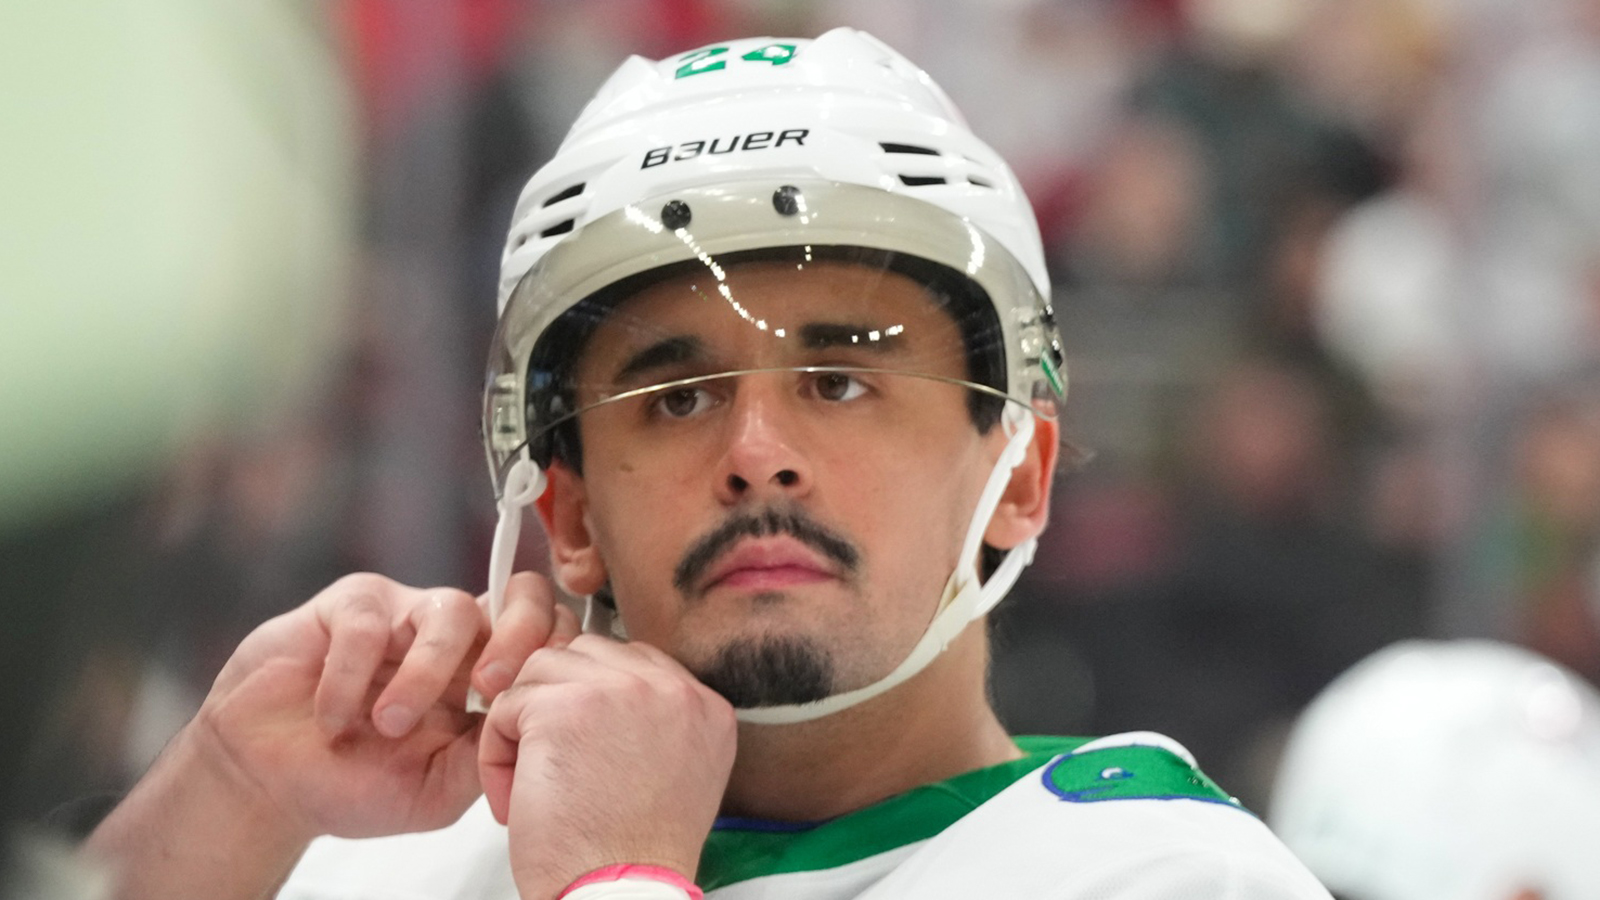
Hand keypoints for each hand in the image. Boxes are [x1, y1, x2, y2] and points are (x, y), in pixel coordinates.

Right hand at [191, 570, 578, 840]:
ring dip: (425, 674)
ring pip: (450, 610)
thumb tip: (531, 727)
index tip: (529, 703)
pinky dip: (352, 676)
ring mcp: (404, 614)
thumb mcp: (437, 790)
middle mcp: (455, 636)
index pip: (548, 633)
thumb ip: (485, 758)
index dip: (554, 652)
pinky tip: (333, 718)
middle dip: (517, 639)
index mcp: (486, 673)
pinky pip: (370, 622)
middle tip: (487, 691)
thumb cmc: (354, 784)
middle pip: (520, 597)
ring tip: (387, 725)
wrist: (270, 786)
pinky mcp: (349, 606)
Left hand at [480, 634, 737, 898]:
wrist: (619, 896)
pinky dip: (497, 752)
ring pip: (544, 669)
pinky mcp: (564, 707)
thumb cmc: (633, 856)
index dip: (595, 702)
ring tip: (532, 784)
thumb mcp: (677, 776)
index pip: (636, 663)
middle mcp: (672, 689)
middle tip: (555, 767)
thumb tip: (602, 694)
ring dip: (525, 723)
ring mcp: (620, 691)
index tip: (587, 755)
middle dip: (558, 703)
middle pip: (589, 654)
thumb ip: (658, 724)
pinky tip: (515, 798)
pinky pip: (507, 705)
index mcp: (706, 706)